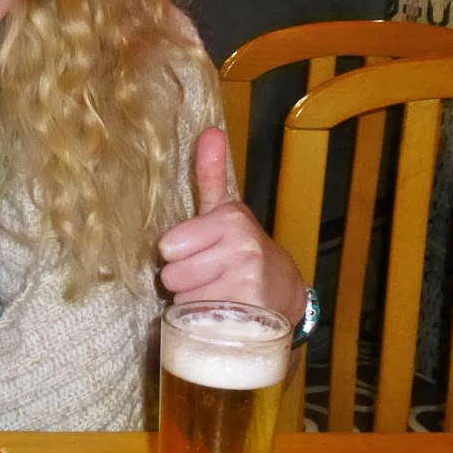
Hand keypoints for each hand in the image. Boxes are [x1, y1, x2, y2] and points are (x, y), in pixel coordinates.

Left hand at [157, 127, 307, 328]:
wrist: (284, 291)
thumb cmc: (243, 250)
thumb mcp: (226, 211)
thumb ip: (211, 174)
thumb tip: (209, 130)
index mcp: (229, 219)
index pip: (168, 246)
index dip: (178, 254)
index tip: (199, 252)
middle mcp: (241, 247)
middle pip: (172, 276)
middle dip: (184, 281)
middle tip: (210, 276)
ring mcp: (247, 281)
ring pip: (183, 301)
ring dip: (194, 303)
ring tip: (218, 293)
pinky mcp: (248, 313)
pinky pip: (200, 320)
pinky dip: (206, 322)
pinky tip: (225, 313)